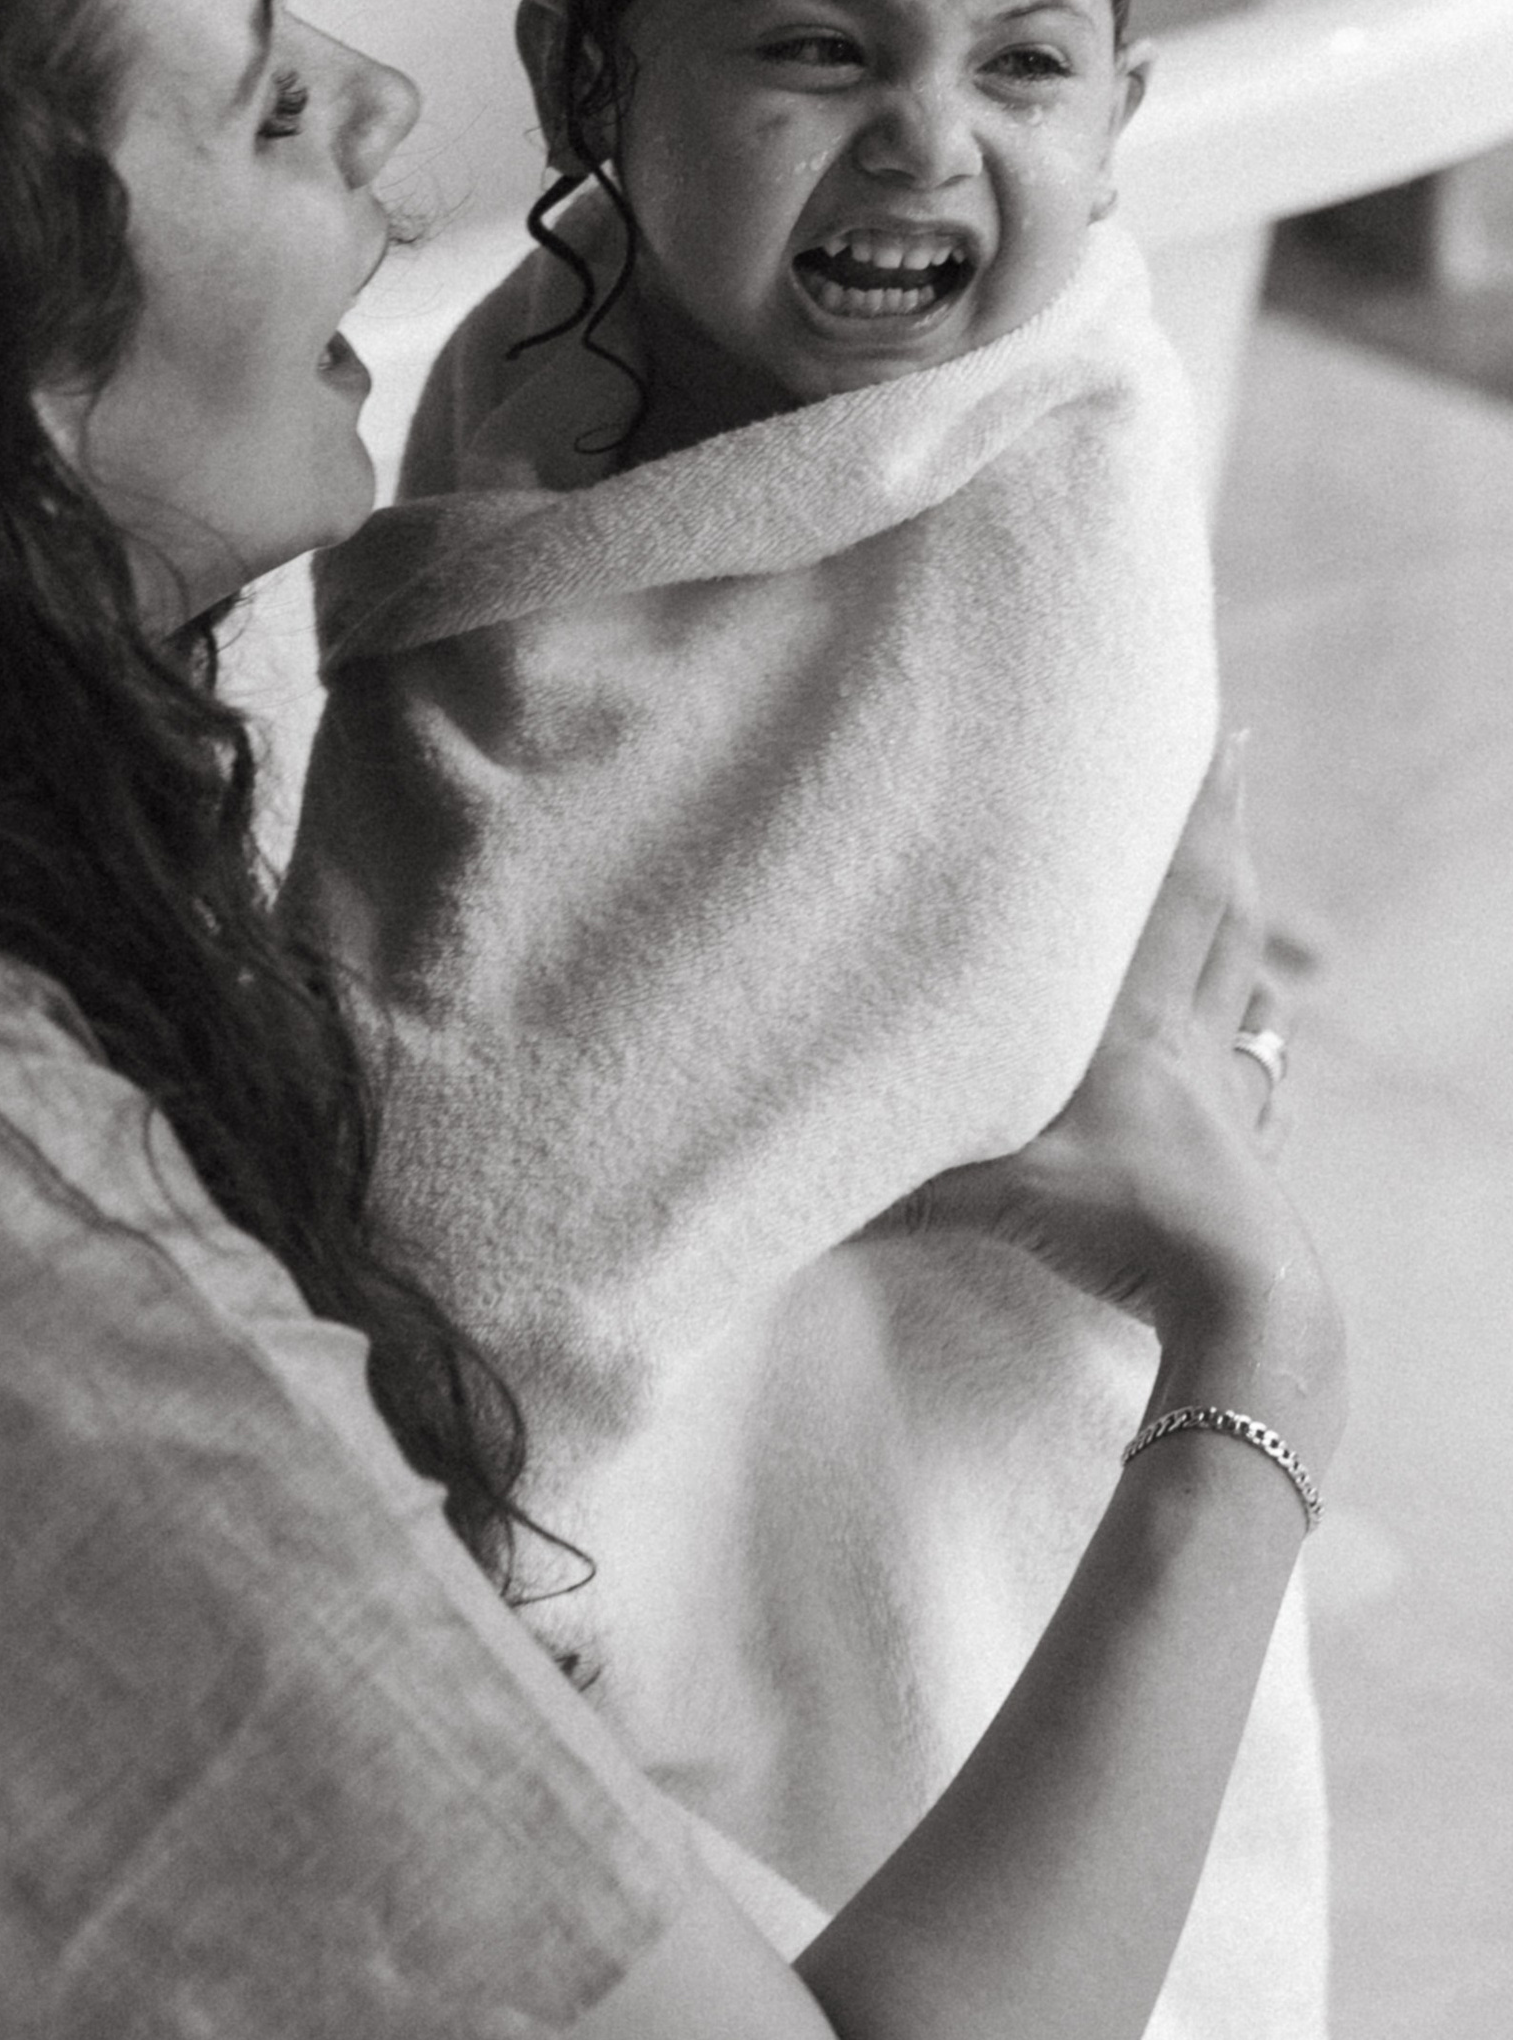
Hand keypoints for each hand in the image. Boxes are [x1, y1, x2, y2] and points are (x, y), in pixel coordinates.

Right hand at [873, 744, 1344, 1465]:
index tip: (1228, 734)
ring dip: (1251, 946)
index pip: (1177, 893)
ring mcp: (1229, 1104)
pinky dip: (1263, 1061)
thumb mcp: (991, 1194)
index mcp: (1133, 1028)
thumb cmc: (1122, 1224)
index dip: (1201, 812)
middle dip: (1231, 842)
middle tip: (1241, 769)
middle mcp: (1190, 1046)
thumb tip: (776, 1182)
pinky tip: (1263, 1061)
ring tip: (1247, 905)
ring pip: (1251, 996)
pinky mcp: (1249, 1164)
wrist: (1240, 1304)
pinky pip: (1263, 1092)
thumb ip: (890, 1184)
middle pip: (1226, 920)